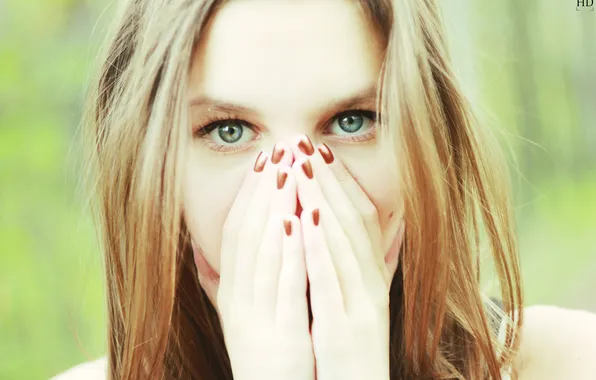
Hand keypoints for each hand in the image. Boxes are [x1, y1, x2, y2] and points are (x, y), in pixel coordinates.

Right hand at [194, 146, 314, 379]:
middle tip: (279, 150)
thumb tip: (202, 253)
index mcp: (232, 293)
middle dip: (264, 189)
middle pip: (248, 233)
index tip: (263, 162)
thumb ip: (222, 285)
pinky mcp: (281, 333)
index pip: (235, 233)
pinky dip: (291, 248)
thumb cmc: (262, 356)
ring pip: (264, 250)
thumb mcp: (238, 317)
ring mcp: (257, 316)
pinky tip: (300, 218)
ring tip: (290, 170)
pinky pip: (285, 283)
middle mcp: (238, 300)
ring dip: (277, 207)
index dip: (248, 195)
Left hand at [291, 137, 404, 379]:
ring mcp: (361, 307)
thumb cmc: (353, 357)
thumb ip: (362, 274)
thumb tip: (369, 239)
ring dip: (321, 201)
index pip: (363, 222)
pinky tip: (304, 218)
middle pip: (352, 223)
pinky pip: (329, 281)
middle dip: (328, 181)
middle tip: (305, 145)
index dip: (344, 185)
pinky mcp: (345, 329)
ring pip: (342, 244)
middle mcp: (372, 288)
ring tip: (301, 166)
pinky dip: (318, 247)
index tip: (323, 155)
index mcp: (373, 281)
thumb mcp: (360, 310)